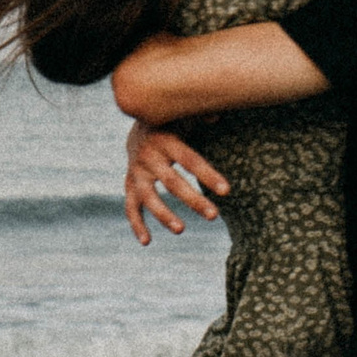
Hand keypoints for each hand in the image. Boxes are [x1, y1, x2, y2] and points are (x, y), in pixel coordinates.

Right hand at [123, 120, 229, 244]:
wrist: (139, 126)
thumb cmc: (174, 122)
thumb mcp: (185, 115)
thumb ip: (201, 115)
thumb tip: (216, 115)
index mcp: (166, 140)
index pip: (190, 160)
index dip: (207, 175)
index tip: (226, 191)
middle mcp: (148, 157)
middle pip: (172, 182)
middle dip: (193, 200)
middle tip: (214, 216)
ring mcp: (136, 172)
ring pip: (148, 197)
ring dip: (163, 214)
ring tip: (181, 229)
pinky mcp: (129, 184)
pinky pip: (131, 207)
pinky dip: (137, 224)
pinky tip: (147, 241)